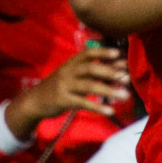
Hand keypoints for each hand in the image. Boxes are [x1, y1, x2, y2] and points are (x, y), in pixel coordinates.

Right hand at [6, 45, 129, 137]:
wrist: (35, 101)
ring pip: (89, 86)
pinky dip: (97, 107)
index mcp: (71, 63)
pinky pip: (82, 103)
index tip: (118, 54)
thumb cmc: (60, 86)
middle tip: (127, 77)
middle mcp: (68, 72)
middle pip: (91, 68)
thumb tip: (120, 67)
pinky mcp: (63, 100)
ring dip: (109, 90)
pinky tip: (110, 110)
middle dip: (110, 72)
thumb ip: (94, 71)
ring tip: (125, 95)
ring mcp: (65, 86)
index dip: (103, 52)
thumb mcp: (73, 75)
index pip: (88, 53)